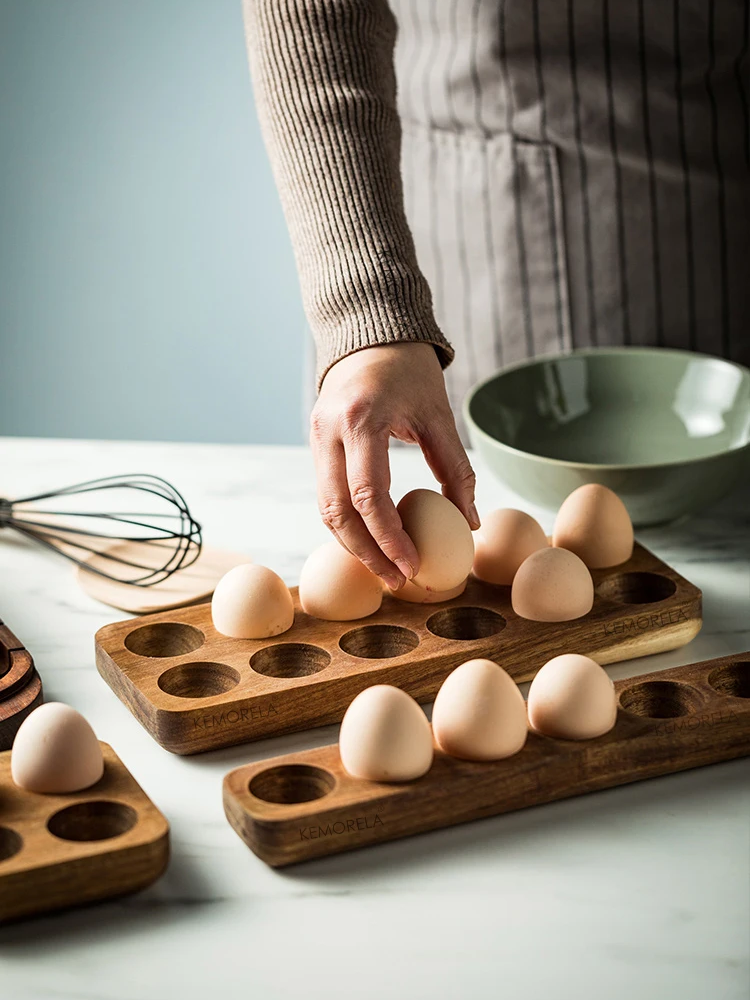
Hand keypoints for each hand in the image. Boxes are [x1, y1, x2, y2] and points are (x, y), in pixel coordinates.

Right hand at [310, 343, 478, 589]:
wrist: (371, 334)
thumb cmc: (410, 372)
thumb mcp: (439, 416)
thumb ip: (456, 469)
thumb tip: (468, 523)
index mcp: (361, 420)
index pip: (369, 496)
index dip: (389, 538)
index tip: (412, 566)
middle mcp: (329, 431)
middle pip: (338, 512)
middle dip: (367, 553)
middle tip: (398, 581)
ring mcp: (315, 438)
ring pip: (326, 509)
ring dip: (353, 545)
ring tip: (386, 570)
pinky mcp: (315, 444)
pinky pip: (326, 495)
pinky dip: (347, 524)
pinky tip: (371, 542)